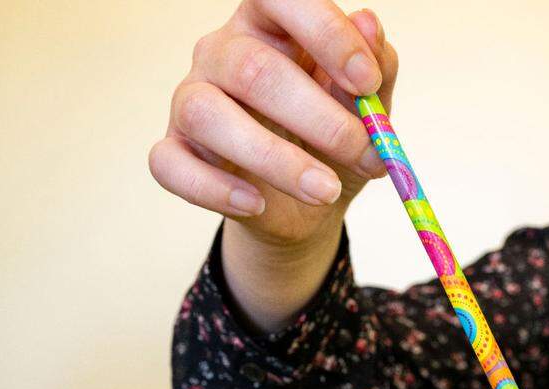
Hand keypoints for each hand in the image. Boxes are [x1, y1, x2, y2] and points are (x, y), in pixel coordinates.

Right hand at [149, 0, 397, 249]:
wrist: (312, 205)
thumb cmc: (335, 141)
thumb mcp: (369, 109)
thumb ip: (377, 69)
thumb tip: (369, 22)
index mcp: (272, 27)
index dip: (325, 32)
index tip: (369, 83)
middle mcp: (223, 53)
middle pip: (252, 69)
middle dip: (320, 119)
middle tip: (366, 155)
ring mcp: (191, 100)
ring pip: (207, 114)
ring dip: (276, 160)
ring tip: (326, 192)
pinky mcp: (174, 151)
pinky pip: (171, 164)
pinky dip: (215, 189)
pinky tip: (258, 204)